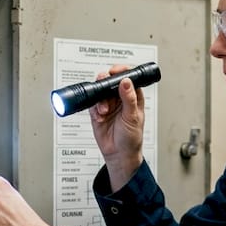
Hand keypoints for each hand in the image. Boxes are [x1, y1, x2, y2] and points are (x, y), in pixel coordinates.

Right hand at [89, 64, 145, 189]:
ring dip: (100, 99)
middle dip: (105, 83)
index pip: (128, 78)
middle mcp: (120, 99)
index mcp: (133, 97)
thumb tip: (126, 82)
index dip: (121, 71)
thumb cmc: (132, 138)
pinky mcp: (98, 112)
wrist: (119, 155)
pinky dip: (94, 108)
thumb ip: (129, 99)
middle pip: (110, 82)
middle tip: (103, 87)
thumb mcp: (133, 117)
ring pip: (100, 91)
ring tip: (104, 111)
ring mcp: (108, 105)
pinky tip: (99, 116)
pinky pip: (92, 103)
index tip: (115, 71)